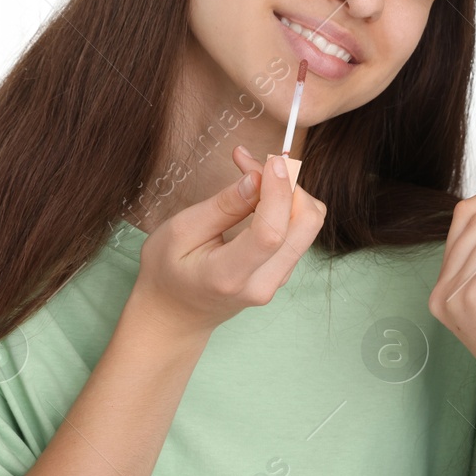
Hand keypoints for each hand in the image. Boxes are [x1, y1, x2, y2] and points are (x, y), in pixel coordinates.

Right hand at [130, 144, 327, 338]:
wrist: (174, 315)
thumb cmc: (167, 271)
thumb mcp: (179, 231)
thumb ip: (222, 206)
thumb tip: (257, 179)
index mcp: (229, 276)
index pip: (272, 233)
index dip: (279, 191)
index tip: (272, 160)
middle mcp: (263, 283)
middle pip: (307, 225)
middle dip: (291, 185)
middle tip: (258, 164)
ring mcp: (278, 281)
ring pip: (308, 225)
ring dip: (289, 192)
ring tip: (252, 174)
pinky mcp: (283, 272)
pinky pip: (299, 232)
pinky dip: (286, 206)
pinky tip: (258, 195)